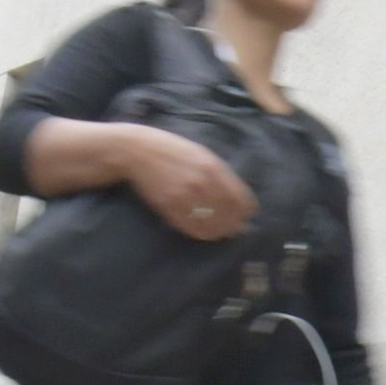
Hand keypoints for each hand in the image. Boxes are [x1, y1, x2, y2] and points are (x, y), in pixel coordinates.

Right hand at [122, 127, 256, 240]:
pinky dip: (203, 234)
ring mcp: (185, 197)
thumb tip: (238, 196)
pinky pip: (193, 229)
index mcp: (213, 168)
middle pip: (229, 215)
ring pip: (212, 225)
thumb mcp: (202, 154)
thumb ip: (220, 174)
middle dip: (236, 224)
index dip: (247, 211)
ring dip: (221, 231)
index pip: (241, 199)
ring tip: (223, 232)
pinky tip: (206, 233)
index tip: (247, 215)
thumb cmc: (173, 150)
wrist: (138, 151)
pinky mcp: (169, 208)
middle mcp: (202, 184)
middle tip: (237, 228)